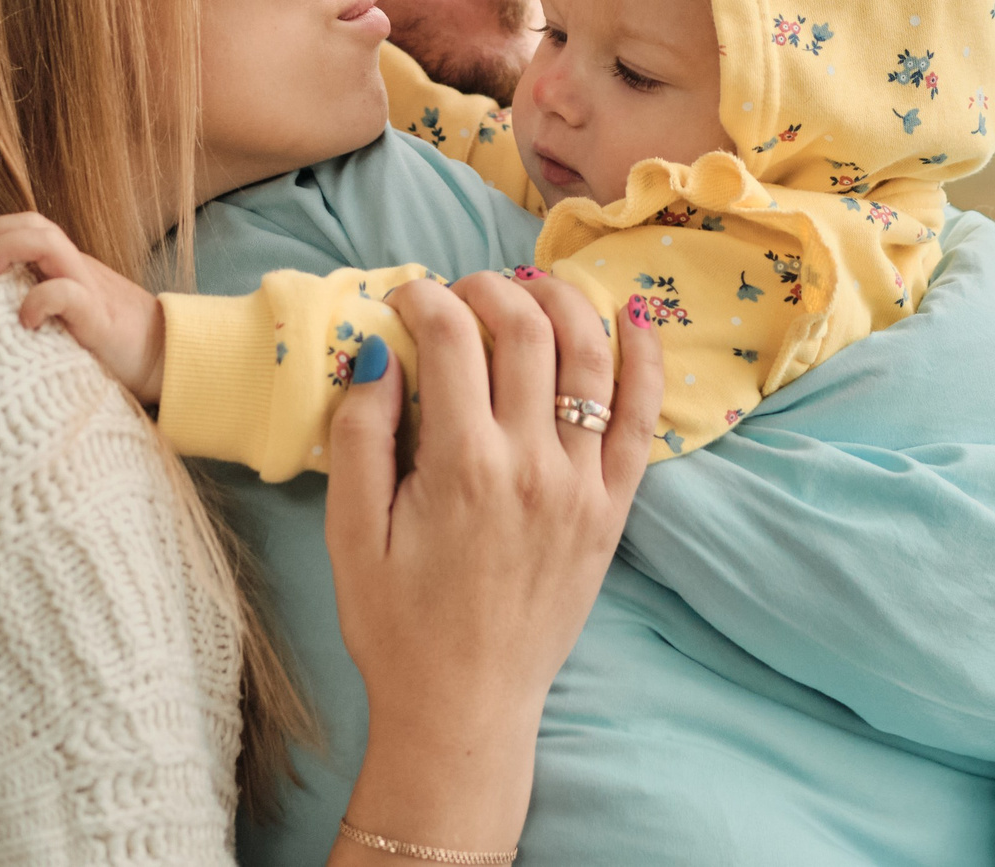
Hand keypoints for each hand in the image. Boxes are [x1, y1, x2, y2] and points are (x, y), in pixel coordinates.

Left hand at [0, 212, 167, 402]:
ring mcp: (89, 290)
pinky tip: (26, 322)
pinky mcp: (98, 320)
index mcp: (67, 268)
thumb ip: (40, 301)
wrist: (168, 361)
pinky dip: (39, 301)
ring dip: (8, 248)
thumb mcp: (69, 314)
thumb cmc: (110, 344)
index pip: (29, 225)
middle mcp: (77, 270)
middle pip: (36, 222)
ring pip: (48, 242)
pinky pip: (66, 293)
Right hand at [322, 270, 662, 858]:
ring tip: (530, 289)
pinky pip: (643, 418)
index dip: (424, 298)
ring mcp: (582, 485)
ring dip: (562, 302)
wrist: (464, 707)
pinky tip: (634, 316)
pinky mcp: (614, 509)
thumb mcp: (349, 534)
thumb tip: (378, 353)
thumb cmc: (397, 625)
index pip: (451, 338)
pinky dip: (645, 359)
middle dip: (488, 289)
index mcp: (461, 467)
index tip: (406, 298)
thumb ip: (360, 437)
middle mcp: (531, 465)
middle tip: (461, 293)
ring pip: (590, 356)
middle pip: (525, 331)